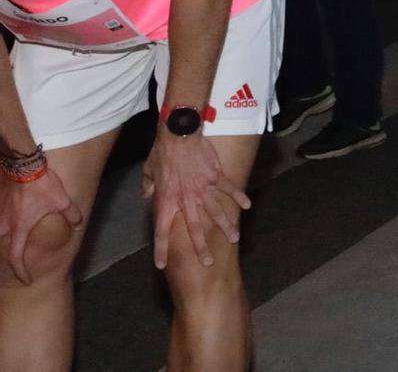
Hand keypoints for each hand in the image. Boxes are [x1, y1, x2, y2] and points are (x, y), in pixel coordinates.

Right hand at [0, 166, 82, 282]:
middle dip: (11, 257)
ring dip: (8, 238)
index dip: (20, 271)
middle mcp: (4, 226)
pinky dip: (4, 222)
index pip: (15, 259)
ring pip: (0, 233)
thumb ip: (71, 215)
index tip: (25, 279)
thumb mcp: (62, 202)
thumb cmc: (41, 186)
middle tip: (20, 262)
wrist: (24, 165)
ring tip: (17, 238)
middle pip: (4, 248)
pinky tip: (13, 215)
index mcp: (19, 230)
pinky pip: (0, 218)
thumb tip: (77, 223)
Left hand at [142, 132, 251, 269]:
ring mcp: (203, 189)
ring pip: (216, 212)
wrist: (178, 135)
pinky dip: (239, 197)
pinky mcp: (216, 177)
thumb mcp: (148, 171)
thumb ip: (148, 186)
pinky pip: (229, 189)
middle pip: (194, 229)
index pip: (161, 231)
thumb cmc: (161, 153)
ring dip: (225, 226)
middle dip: (201, 247)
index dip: (160, 249)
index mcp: (166, 201)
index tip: (161, 265)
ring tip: (234, 238)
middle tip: (208, 262)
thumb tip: (147, 195)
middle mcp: (186, 200)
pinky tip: (248, 205)